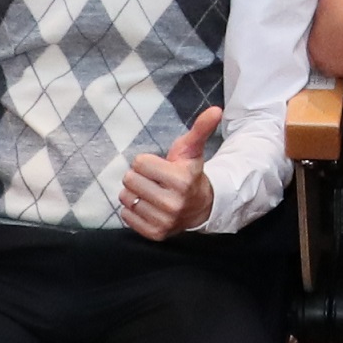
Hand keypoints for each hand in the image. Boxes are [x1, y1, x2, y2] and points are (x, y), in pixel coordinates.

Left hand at [119, 106, 221, 240]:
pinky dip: (132, 209)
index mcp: (181, 180)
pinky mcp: (155, 233)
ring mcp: (164, 220)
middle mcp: (173, 203)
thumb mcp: (193, 150)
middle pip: (130, 180)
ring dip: (134, 193)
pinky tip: (147, 205)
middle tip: (154, 180)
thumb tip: (216, 109)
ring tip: (150, 192)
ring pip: (126, 198)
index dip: (147, 162)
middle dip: (140, 177)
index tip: (160, 167)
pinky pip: (126, 216)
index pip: (139, 163)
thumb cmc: (190, 173)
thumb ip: (201, 129)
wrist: (199, 207)